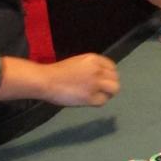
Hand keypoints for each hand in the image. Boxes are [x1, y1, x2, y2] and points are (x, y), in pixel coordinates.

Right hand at [0, 54, 119, 108]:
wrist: (45, 80)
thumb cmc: (56, 71)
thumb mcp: (77, 62)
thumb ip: (91, 67)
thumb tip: (101, 76)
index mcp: (93, 59)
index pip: (112, 67)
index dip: (109, 74)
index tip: (104, 80)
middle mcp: (97, 70)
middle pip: (115, 78)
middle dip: (110, 84)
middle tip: (102, 89)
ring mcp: (95, 84)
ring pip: (114, 89)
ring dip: (108, 93)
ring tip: (98, 95)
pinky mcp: (91, 97)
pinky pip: (103, 101)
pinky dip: (98, 101)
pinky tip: (90, 100)